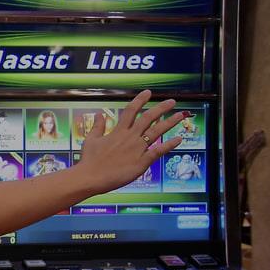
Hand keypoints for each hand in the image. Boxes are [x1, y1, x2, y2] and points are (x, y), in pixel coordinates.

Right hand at [72, 90, 186, 196]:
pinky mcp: (141, 162)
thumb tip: (99, 114)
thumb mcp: (91, 140)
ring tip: (180, 115)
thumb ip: (97, 126)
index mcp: (118, 131)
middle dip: (161, 108)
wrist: (90, 177)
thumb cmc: (89, 160)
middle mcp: (129, 137)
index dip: (140, 100)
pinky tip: (178, 139)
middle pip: (148, 118)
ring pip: (156, 132)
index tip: (148, 93)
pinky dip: (169, 145)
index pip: (131, 111)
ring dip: (169, 122)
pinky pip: (158, 151)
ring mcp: (137, 149)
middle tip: (172, 102)